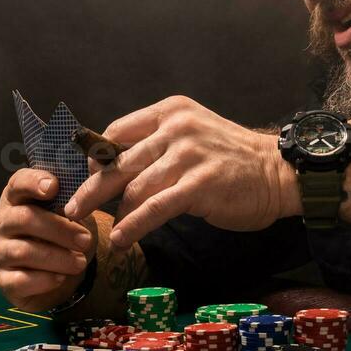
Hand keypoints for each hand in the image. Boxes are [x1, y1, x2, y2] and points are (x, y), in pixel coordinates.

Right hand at [0, 170, 95, 311]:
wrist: (57, 272)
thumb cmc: (62, 233)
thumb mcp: (70, 211)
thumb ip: (76, 193)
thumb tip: (93, 173)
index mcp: (17, 198)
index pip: (18, 183)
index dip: (34, 182)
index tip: (54, 187)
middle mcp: (3, 222)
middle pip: (24, 218)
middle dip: (59, 228)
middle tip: (86, 239)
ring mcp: (1, 252)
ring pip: (23, 251)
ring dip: (57, 257)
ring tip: (81, 262)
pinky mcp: (6, 281)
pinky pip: (20, 281)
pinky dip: (44, 280)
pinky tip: (61, 278)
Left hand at [63, 95, 299, 249]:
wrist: (278, 173)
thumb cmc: (231, 159)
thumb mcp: (192, 135)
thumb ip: (157, 144)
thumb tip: (114, 167)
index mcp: (170, 112)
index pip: (117, 131)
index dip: (98, 157)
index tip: (89, 177)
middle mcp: (176, 128)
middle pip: (119, 161)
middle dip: (92, 189)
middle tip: (72, 208)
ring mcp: (188, 155)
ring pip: (134, 187)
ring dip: (116, 214)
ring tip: (106, 233)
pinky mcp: (199, 184)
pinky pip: (155, 207)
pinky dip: (134, 225)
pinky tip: (124, 238)